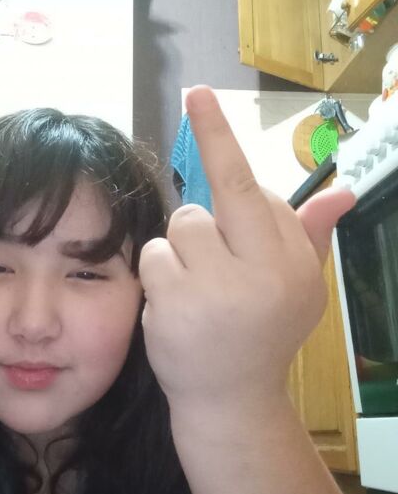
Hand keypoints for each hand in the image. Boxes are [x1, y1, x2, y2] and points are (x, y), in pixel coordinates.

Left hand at [139, 86, 354, 407]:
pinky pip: (153, 257)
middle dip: (204, 229)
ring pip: (177, 229)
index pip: (250, 186)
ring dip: (180, 255)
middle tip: (215, 270)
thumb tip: (342, 190)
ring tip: (197, 293)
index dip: (218, 136)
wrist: (232, 400)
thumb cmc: (264, 334)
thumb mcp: (300, 288)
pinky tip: (177, 308)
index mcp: (291, 262)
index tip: (196, 93)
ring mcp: (214, 292)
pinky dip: (160, 277)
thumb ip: (310, 236)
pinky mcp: (175, 307)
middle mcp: (259, 274)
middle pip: (208, 205)